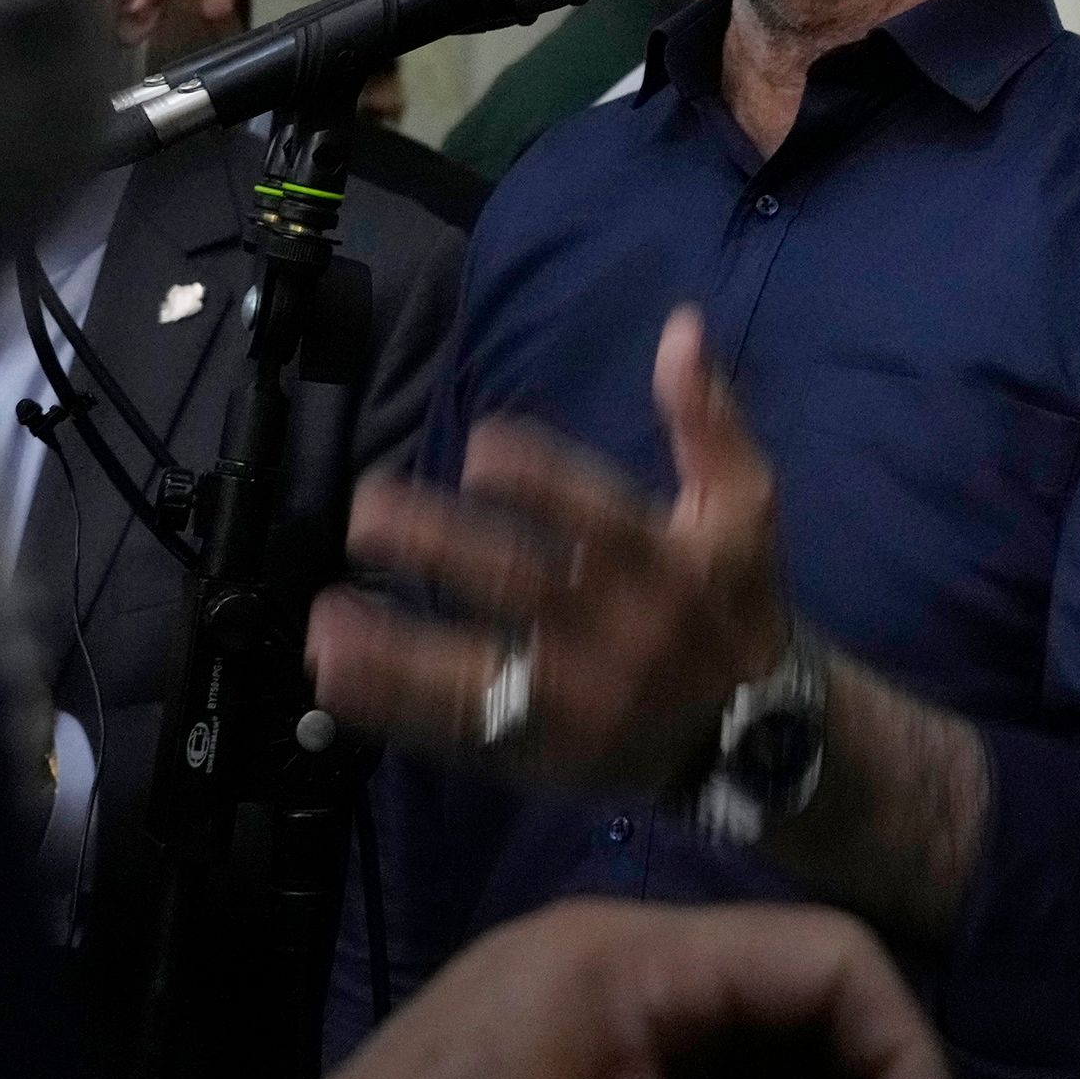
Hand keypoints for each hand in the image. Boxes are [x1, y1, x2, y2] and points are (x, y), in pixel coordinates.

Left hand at [310, 306, 785, 795]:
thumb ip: (709, 421)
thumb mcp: (744, 511)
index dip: (533, 477)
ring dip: (395, 648)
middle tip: (366, 512)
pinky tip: (333, 675)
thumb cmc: (734, 605)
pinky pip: (458, 732)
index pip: (594, 513)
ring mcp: (573, 702)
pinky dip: (392, 707)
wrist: (755, 742)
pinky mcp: (540, 750)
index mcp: (663, 564)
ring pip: (479, 673)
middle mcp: (614, 633)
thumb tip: (679, 327)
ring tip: (324, 618)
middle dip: (439, 547)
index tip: (475, 449)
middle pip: (520, 587)